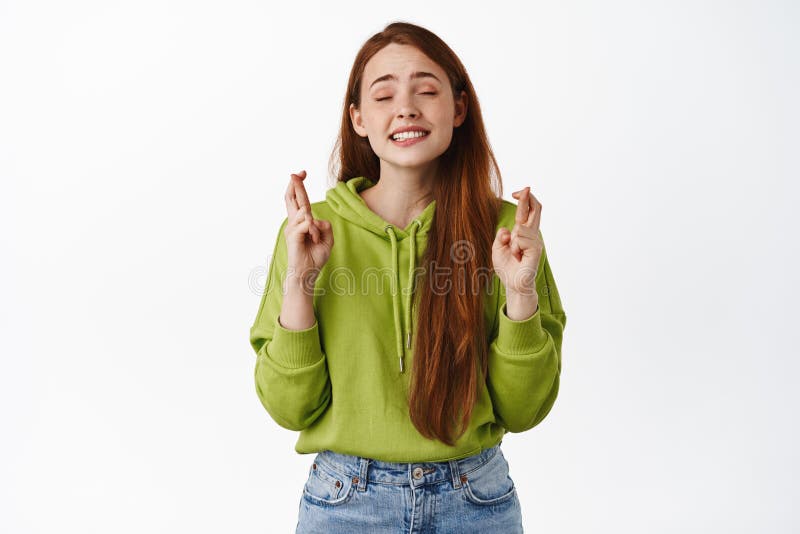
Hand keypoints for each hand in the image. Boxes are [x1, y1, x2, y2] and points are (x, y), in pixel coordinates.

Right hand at [283, 170, 333, 288]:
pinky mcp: (292, 236)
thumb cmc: (315, 258)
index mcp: (300, 222)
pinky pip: (306, 224)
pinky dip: (313, 231)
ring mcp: (291, 229)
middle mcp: (293, 223)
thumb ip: (326, 226)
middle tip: (297, 173)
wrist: (307, 274)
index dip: (299, 185)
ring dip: (314, 226)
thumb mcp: (327, 239)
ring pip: (304, 212)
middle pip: (292, 198)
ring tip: (315, 239)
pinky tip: (313, 240)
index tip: (302, 173)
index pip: (298, 199)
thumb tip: (316, 219)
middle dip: (295, 184)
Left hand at [491, 186, 542, 297]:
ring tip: (514, 255)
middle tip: (525, 188)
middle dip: (529, 198)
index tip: (516, 192)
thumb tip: (507, 230)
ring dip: (512, 242)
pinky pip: (520, 240)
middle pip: (535, 210)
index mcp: (523, 232)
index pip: (527, 211)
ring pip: (521, 229)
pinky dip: (515, 248)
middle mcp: (532, 234)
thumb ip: (500, 237)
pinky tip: (518, 258)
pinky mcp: (536, 249)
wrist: (513, 284)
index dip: (524, 199)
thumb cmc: (507, 267)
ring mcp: (536, 241)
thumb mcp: (497, 248)